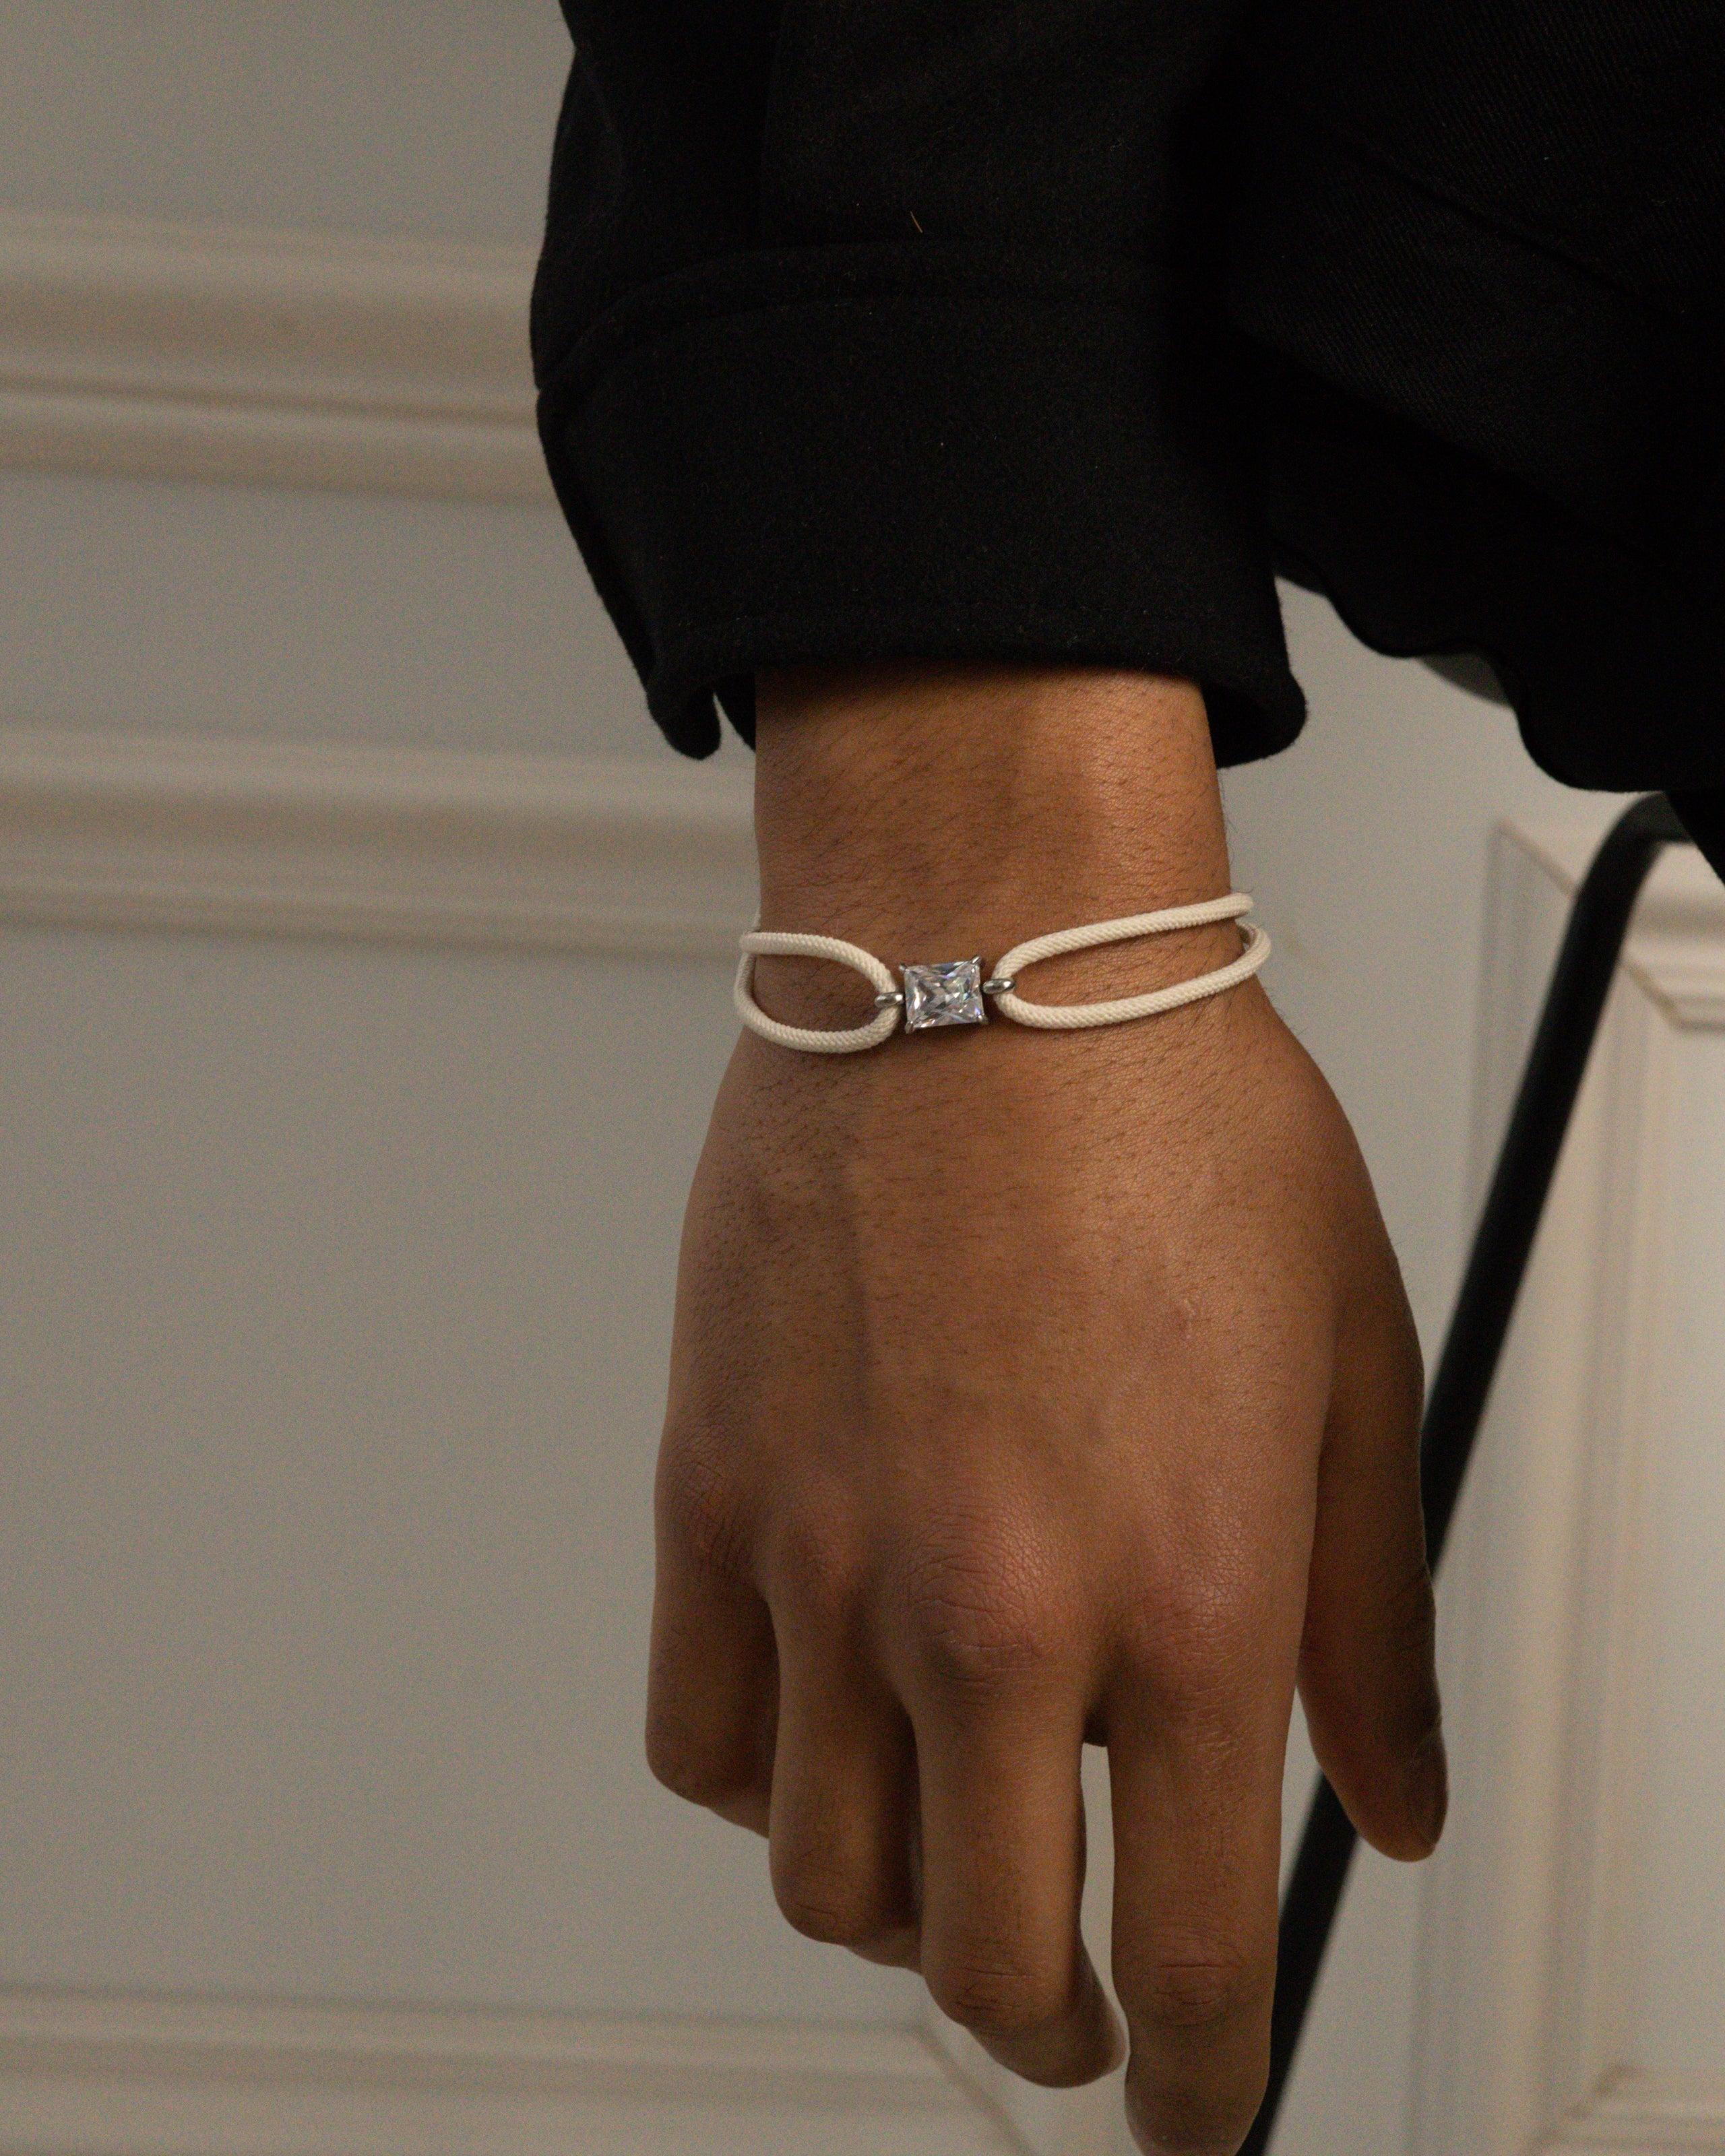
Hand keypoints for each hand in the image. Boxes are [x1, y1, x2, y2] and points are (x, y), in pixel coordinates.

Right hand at [645, 663, 1443, 2153]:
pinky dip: (761, 1783)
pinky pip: (697, 1735)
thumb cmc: (1173, 1121)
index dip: (1200, 2086)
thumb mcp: (1351, 1371)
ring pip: (826, 1878)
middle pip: (987, 1962)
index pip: (1192, 1956)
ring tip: (955, 1854)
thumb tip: (1395, 1801)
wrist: (989, 955)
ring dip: (905, 1913)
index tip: (1193, 2109)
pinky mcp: (708, 1488)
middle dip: (1054, 2027)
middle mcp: (989, 1612)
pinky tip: (822, 1727)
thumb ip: (1373, 1625)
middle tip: (1082, 2004)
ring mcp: (823, 1560)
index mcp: (1182, 1598)